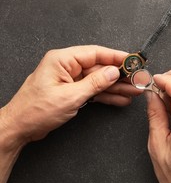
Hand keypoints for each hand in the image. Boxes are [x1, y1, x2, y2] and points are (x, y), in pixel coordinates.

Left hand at [1, 45, 141, 143]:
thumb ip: (94, 83)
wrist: (20, 128)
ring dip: (117, 87)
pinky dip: (107, 96)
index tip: (133, 60)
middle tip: (138, 79)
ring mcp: (70, 80)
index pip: (95, 53)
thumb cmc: (35, 110)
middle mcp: (67, 67)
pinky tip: (121, 99)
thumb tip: (113, 72)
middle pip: (100, 67)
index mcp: (62, 60)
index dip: (116, 57)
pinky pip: (94, 91)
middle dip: (120, 75)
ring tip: (135, 91)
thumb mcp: (70, 97)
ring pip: (99, 80)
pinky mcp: (72, 92)